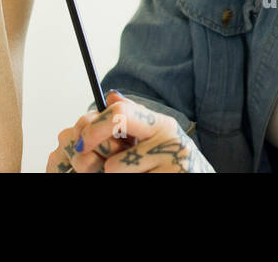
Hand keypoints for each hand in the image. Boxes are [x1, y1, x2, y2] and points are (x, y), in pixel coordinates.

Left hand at [47, 91, 213, 172]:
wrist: (196, 176)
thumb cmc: (169, 159)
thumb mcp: (153, 134)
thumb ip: (131, 116)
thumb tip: (110, 96)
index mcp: (160, 124)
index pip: (119, 114)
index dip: (93, 128)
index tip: (80, 142)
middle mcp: (169, 143)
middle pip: (114, 157)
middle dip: (95, 165)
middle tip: (93, 167)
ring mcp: (171, 165)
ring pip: (117, 174)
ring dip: (115, 177)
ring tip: (133, 172)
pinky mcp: (169, 180)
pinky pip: (130, 182)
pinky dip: (129, 182)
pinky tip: (143, 175)